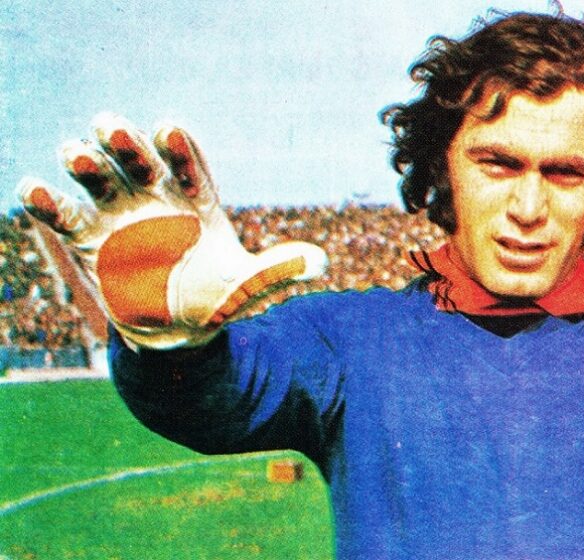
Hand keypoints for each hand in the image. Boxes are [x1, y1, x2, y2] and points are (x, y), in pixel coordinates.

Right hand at [19, 113, 327, 348]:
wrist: (175, 328)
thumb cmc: (213, 296)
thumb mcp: (245, 286)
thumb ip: (277, 271)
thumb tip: (321, 263)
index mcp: (196, 202)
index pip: (188, 167)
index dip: (178, 148)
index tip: (170, 125)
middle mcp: (156, 199)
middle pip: (137, 161)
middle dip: (125, 143)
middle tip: (111, 126)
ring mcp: (119, 215)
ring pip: (98, 179)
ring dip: (85, 164)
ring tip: (75, 153)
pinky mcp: (87, 238)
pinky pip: (62, 215)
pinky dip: (45, 202)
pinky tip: (31, 188)